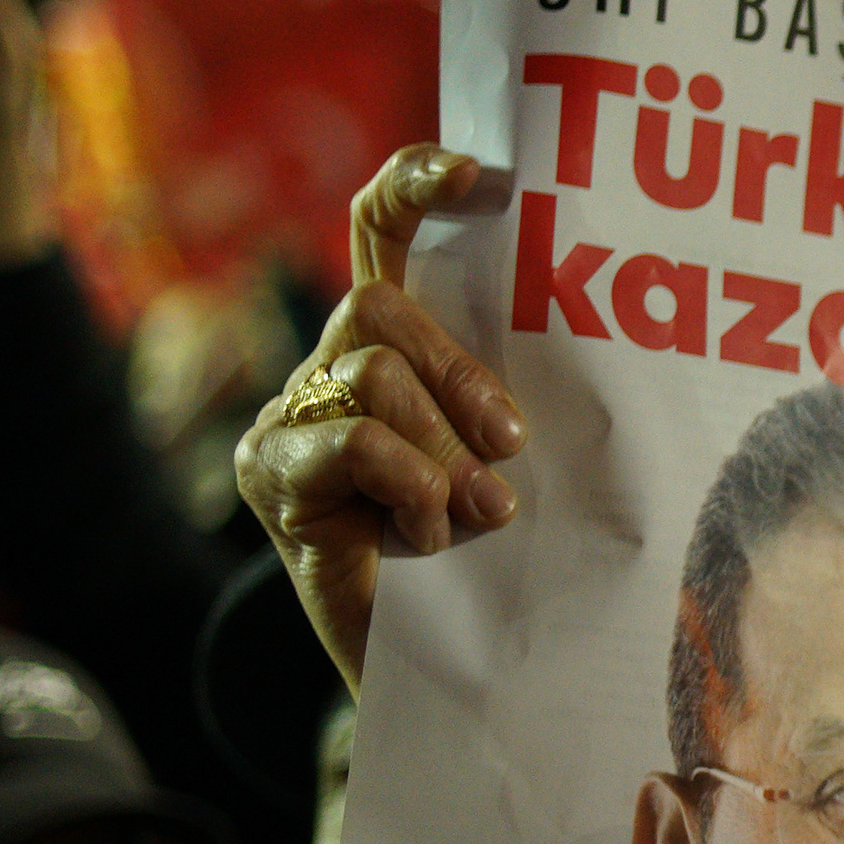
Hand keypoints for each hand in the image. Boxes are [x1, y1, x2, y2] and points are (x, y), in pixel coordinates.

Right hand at [233, 147, 526, 691]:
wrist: (435, 670)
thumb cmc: (488, 561)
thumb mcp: (511, 460)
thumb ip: (511, 399)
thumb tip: (571, 346)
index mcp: (391, 347)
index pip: (381, 233)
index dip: (415, 187)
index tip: (476, 173)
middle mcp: (328, 366)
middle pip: (382, 302)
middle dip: (459, 372)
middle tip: (505, 449)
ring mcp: (289, 415)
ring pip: (374, 370)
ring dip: (439, 446)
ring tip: (468, 513)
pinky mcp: (272, 472)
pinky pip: (352, 439)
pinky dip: (407, 483)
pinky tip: (422, 532)